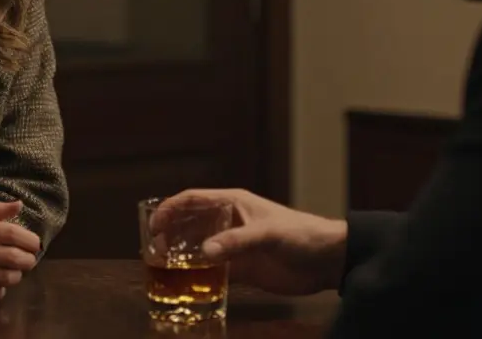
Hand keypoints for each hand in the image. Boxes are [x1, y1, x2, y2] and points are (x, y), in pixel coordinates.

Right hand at [0, 200, 40, 302]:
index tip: (36, 244)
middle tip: (30, 260)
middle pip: (10, 257)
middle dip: (28, 260)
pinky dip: (0, 290)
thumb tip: (19, 205)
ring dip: (16, 276)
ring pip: (3, 277)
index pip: (8, 232)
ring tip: (15, 272)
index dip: (28, 239)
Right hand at [153, 188, 347, 295]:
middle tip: (154, 250)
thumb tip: (203, 253)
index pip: (193, 199)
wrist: (327, 260)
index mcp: (233, 203)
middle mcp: (228, 221)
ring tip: (163, 267)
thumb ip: (236, 242)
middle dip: (170, 233)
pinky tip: (186, 283)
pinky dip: (198, 275)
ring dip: (182, 255)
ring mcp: (234, 245)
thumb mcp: (267, 234)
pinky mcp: (241, 267)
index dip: (170, 209)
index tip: (154, 225)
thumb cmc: (300, 234)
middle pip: (190, 223)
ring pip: (198, 247)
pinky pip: (212, 270)